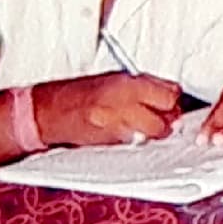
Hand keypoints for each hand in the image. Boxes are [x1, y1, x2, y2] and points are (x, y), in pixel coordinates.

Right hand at [36, 71, 186, 146]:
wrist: (50, 112)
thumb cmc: (76, 93)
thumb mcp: (113, 79)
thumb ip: (144, 85)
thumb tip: (169, 92)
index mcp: (125, 87)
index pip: (169, 96)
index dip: (172, 98)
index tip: (169, 99)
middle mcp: (123, 108)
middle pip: (166, 120)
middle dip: (167, 118)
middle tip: (161, 114)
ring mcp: (118, 128)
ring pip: (154, 134)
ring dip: (155, 130)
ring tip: (143, 123)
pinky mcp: (113, 144)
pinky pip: (138, 142)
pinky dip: (139, 138)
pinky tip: (129, 130)